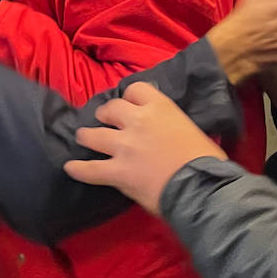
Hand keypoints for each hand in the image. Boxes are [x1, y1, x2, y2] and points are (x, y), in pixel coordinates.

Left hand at [64, 82, 226, 213]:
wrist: (202, 187)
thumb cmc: (206, 160)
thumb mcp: (190, 129)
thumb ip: (172, 124)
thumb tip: (169, 131)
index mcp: (159, 107)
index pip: (135, 90)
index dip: (129, 97)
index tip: (128, 104)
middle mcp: (137, 121)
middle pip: (111, 108)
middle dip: (105, 114)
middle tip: (105, 120)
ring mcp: (124, 146)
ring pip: (94, 135)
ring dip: (86, 135)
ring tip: (82, 137)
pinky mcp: (117, 171)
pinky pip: (90, 169)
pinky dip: (79, 169)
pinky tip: (70, 168)